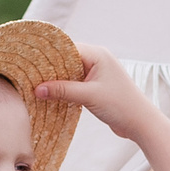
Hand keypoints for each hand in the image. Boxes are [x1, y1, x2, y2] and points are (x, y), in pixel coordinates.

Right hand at [34, 43, 163, 143]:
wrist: (140, 122)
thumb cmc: (120, 105)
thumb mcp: (89, 96)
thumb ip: (62, 91)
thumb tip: (37, 89)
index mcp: (97, 54)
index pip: (66, 48)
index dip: (48, 55)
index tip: (30, 63)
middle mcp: (96, 59)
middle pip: (66, 59)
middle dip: (49, 68)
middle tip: (29, 76)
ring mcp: (96, 73)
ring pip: (69, 72)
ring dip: (56, 80)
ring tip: (36, 86)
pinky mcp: (95, 86)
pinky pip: (74, 83)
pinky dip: (64, 88)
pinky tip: (51, 95)